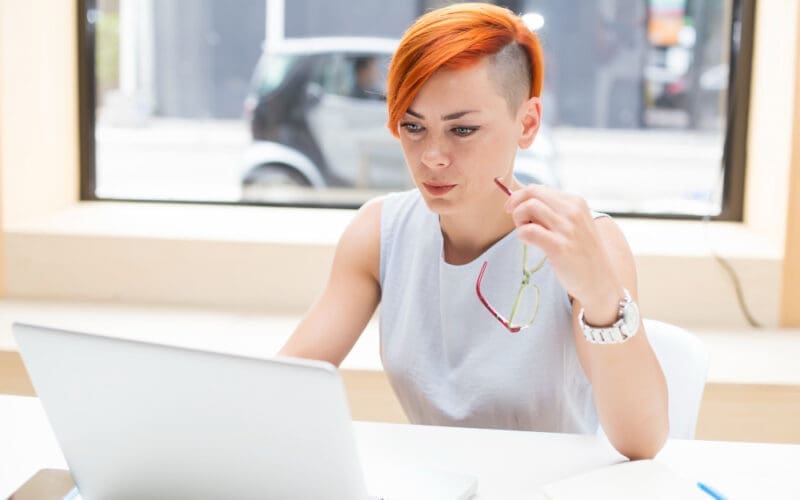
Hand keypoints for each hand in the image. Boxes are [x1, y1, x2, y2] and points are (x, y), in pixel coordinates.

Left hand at [503, 184, 622, 319]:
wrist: (600, 280)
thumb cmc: (582, 253)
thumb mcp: (575, 224)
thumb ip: (555, 212)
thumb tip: (522, 201)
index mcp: (576, 202)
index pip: (538, 188)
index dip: (521, 198)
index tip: (514, 210)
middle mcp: (573, 211)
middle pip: (531, 193)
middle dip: (516, 205)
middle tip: (518, 222)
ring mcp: (567, 228)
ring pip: (529, 207)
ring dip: (519, 220)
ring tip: (525, 233)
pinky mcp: (559, 247)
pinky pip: (529, 230)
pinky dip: (522, 235)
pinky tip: (529, 243)